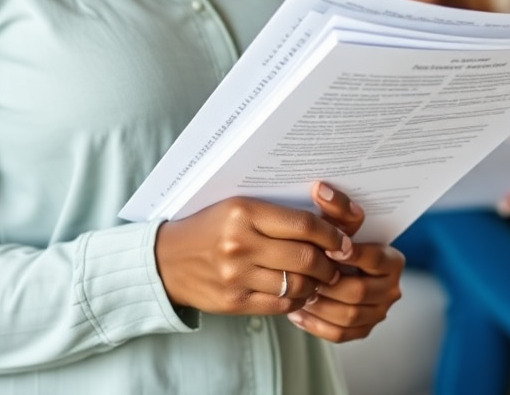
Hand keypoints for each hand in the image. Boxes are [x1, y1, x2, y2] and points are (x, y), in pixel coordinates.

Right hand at [154, 196, 351, 315]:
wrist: (167, 259)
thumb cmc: (208, 227)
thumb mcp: (236, 206)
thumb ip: (275, 215)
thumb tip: (322, 224)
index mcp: (244, 211)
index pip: (302, 224)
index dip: (330, 235)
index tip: (342, 241)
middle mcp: (240, 243)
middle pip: (304, 257)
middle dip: (328, 263)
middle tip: (336, 263)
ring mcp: (237, 275)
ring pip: (296, 284)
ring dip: (315, 284)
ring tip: (319, 279)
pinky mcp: (235, 302)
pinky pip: (280, 304)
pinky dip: (297, 299)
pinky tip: (299, 292)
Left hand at [285, 181, 403, 342]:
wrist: (340, 262)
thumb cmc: (340, 239)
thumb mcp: (342, 223)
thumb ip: (335, 208)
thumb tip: (320, 189)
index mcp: (392, 260)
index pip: (374, 258)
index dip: (351, 254)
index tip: (327, 249)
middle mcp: (391, 288)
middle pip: (359, 292)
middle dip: (328, 283)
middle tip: (302, 274)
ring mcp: (378, 312)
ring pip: (348, 316)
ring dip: (319, 305)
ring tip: (296, 292)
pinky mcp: (364, 329)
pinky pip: (340, 334)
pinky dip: (316, 325)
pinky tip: (296, 312)